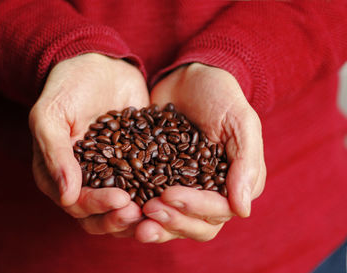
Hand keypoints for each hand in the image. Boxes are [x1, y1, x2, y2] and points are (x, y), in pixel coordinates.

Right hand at [29, 53, 148, 235]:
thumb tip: (66, 196)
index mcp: (60, 174)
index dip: (97, 207)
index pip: (77, 204)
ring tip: (159, 208)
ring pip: (126, 207)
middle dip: (120, 218)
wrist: (99, 64)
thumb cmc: (67, 87)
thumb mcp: (51, 115)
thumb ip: (55, 153)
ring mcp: (115, 173)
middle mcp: (87, 180)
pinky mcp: (138, 162)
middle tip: (141, 212)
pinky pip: (148, 184)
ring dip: (141, 214)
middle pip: (101, 214)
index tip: (121, 199)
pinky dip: (159, 192)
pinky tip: (175, 192)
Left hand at [134, 63, 265, 242]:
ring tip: (133, 219)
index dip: (194, 208)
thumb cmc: (220, 96)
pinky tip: (120, 206)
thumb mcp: (240, 122)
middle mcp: (209, 193)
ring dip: (154, 225)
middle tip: (148, 210)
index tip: (168, 194)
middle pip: (195, 225)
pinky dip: (137, 209)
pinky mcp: (158, 180)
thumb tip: (242, 211)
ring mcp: (183, 189)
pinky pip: (149, 201)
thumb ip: (246, 163)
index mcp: (233, 184)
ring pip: (172, 220)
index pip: (217, 211)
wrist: (189, 78)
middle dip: (172, 222)